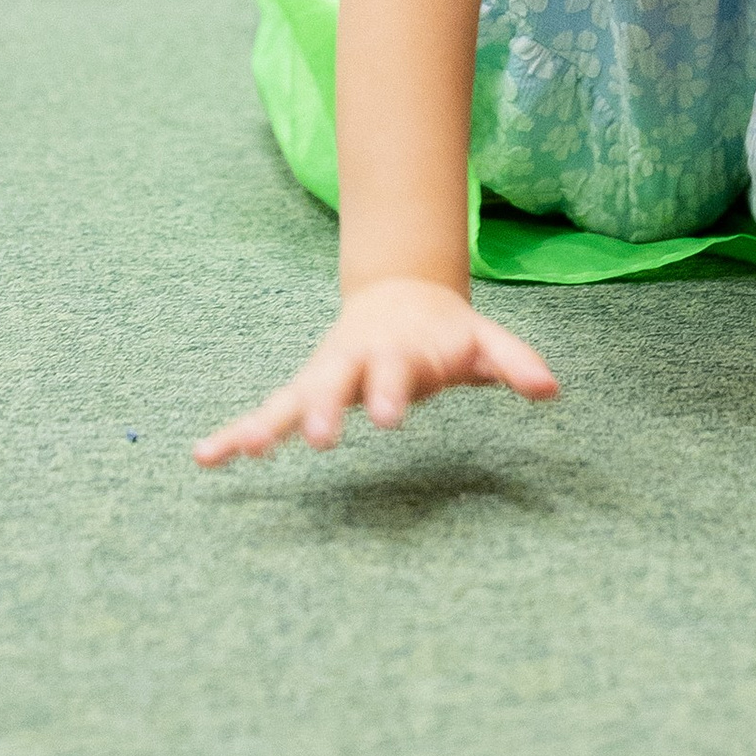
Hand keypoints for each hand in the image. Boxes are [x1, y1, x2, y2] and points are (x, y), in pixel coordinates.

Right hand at [192, 278, 558, 464]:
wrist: (400, 297)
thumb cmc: (444, 332)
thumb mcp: (482, 342)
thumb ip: (513, 361)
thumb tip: (551, 389)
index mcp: (395, 350)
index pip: (393, 372)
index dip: (391, 391)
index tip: (389, 417)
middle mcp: (352, 363)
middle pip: (334, 385)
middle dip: (326, 410)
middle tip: (321, 440)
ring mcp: (323, 378)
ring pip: (291, 400)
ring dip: (266, 423)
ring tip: (240, 450)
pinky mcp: (304, 394)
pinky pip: (265, 414)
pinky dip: (236, 432)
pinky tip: (205, 458)